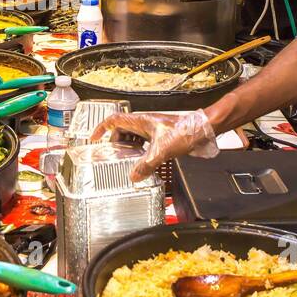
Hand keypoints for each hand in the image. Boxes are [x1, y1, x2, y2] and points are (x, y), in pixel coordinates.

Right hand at [92, 109, 219, 181]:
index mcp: (140, 121)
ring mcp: (153, 129)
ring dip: (129, 147)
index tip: (94, 138)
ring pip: (133, 137)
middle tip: (115, 155)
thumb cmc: (184, 132)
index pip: (113, 120)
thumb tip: (133, 176)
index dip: (100, 129)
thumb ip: (146, 165)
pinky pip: (144, 142)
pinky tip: (145, 161)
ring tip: (128, 160)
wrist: (203, 130)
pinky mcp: (161, 135)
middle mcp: (145, 123)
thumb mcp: (161, 151)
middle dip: (116, 143)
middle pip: (122, 130)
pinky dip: (140, 151)